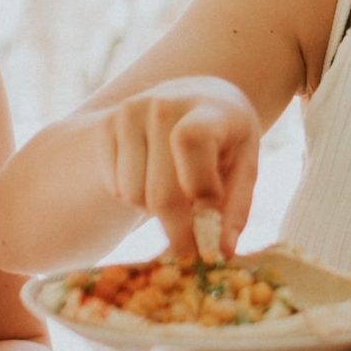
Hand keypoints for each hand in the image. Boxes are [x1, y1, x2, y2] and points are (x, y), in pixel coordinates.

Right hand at [105, 76, 260, 259]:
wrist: (193, 97)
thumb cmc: (225, 140)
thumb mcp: (244, 164)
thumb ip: (236, 207)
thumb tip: (221, 252)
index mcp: (207, 108)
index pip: (190, 141)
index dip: (198, 185)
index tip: (210, 212)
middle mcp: (163, 104)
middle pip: (160, 189)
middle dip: (178, 227)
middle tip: (190, 247)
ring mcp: (129, 112)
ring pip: (134, 194)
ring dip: (154, 210)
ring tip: (174, 193)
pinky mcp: (106, 126)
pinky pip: (115, 188)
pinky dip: (134, 198)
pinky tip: (151, 180)